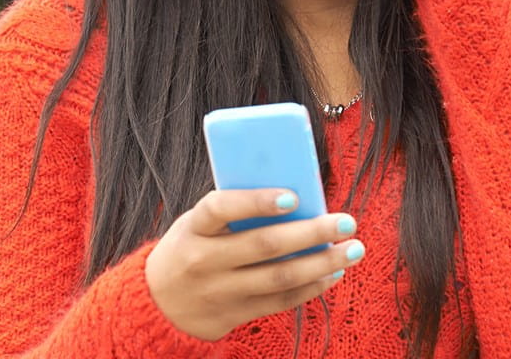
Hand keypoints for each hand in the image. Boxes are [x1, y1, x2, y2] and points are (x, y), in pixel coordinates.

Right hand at [145, 189, 364, 341]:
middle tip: (346, 221)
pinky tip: (332, 272)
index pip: (220, 208)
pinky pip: (280, 300)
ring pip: (279, 277)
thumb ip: (230, 214)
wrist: (158, 304)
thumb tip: (289, 197)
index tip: (292, 196)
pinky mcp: (236, 313)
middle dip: (310, 232)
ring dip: (322, 262)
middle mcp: (205, 260)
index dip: (256, 202)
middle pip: (264, 245)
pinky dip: (311, 286)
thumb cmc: (187, 249)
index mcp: (193, 228)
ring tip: (353, 249)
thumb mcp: (194, 225)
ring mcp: (221, 290)